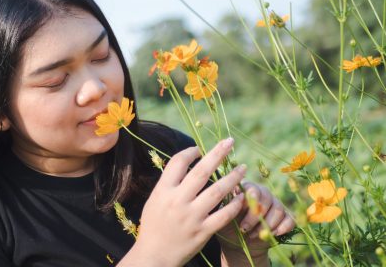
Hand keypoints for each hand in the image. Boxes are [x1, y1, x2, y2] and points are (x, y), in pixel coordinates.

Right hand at [119, 138, 245, 266]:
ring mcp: (192, 217)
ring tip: (243, 168)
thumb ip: (169, 183)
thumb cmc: (154, 225)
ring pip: (217, 192)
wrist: (154, 256)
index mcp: (163, 190)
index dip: (191, 151)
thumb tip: (188, 164)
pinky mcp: (203, 232)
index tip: (200, 148)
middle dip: (218, 154)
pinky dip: (234, 205)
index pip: (178, 162)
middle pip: (202, 172)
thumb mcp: (155, 200)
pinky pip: (223, 215)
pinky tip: (242, 197)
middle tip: (230, 142)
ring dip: (232, 177)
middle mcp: (178, 201)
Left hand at [218, 182, 294, 258]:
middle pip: (266, 198)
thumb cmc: (229, 226)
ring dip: (266, 225)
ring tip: (253, 235)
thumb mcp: (225, 216)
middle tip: (245, 230)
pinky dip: (282, 228)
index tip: (240, 219)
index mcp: (246, 188)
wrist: (239, 243)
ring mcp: (275, 203)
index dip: (249, 204)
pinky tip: (272, 235)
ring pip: (278, 209)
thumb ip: (230, 205)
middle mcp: (262, 192)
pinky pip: (290, 219)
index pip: (252, 189)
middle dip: (256, 217)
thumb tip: (238, 196)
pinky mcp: (285, 216)